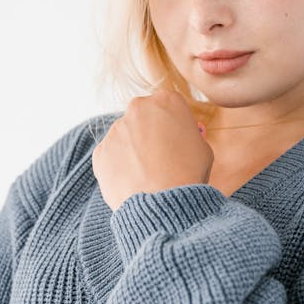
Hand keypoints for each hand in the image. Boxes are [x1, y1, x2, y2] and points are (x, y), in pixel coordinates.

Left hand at [91, 90, 213, 212]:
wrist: (163, 203)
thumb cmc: (189, 174)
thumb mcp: (203, 148)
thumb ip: (188, 135)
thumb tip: (180, 138)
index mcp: (167, 100)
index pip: (168, 105)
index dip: (173, 124)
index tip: (177, 139)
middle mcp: (137, 108)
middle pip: (143, 117)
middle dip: (150, 133)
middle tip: (161, 158)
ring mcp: (115, 129)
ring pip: (125, 137)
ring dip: (134, 150)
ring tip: (148, 176)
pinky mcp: (100, 151)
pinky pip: (111, 156)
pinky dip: (120, 167)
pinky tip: (134, 182)